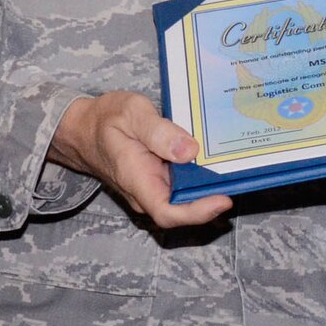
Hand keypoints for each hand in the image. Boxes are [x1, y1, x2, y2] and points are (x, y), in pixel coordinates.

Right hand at [47, 92, 230, 228]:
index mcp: (136, 179)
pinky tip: (219, 161)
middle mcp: (146, 191)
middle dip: (214, 197)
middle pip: (184, 208)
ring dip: (211, 187)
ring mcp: (153, 187)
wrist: (83, 128)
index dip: (198, 212)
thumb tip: (189, 150)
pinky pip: (183, 185)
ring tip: (237, 167)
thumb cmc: (104, 119)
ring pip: (186, 197)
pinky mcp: (159, 179)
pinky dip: (202, 176)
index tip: (223, 199)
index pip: (167, 212)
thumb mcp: (131, 113)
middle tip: (242, 175)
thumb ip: (159, 132)